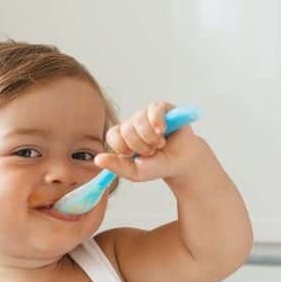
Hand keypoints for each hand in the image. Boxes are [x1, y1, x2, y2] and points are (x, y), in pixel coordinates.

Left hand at [93, 101, 208, 182]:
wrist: (182, 163)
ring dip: (150, 138)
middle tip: (152, 152)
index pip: (113, 135)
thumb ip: (116, 166)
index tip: (135, 156)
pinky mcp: (163, 109)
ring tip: (160, 145)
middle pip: (126, 129)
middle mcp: (133, 123)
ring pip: (139, 120)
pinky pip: (154, 109)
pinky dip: (157, 122)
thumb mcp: (135, 172)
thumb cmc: (159, 165)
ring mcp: (147, 115)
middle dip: (140, 146)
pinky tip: (162, 131)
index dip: (123, 147)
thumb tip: (97, 159)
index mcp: (123, 137)